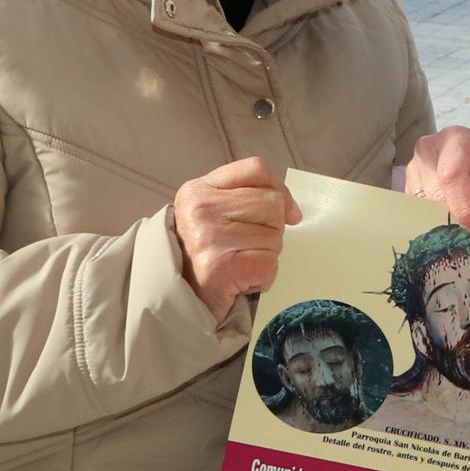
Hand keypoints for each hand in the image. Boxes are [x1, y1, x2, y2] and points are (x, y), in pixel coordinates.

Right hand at [172, 157, 302, 321]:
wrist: (177, 301)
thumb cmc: (202, 256)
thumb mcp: (211, 214)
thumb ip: (244, 198)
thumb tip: (291, 210)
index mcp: (197, 190)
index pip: (256, 169)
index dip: (279, 189)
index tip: (287, 212)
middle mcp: (200, 209)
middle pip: (272, 202)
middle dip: (271, 228)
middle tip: (246, 246)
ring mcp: (210, 237)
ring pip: (275, 236)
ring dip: (266, 255)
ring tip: (239, 263)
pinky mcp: (222, 267)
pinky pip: (271, 264)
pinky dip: (263, 278)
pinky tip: (241, 280)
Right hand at [399, 126, 469, 239]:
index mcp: (456, 140)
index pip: (451, 176)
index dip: (467, 209)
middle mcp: (427, 150)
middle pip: (434, 195)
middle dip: (458, 220)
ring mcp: (412, 168)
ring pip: (422, 208)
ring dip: (445, 223)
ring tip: (467, 221)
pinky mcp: (407, 188)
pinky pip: (416, 213)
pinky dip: (435, 224)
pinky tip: (452, 222)